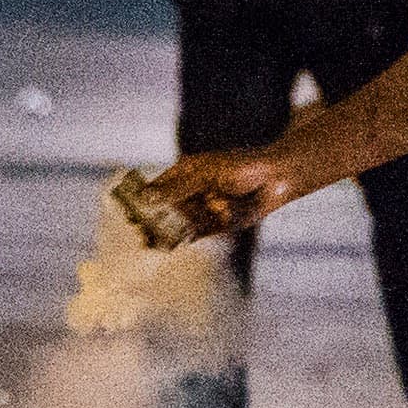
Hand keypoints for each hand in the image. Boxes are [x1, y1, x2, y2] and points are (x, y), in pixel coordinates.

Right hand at [139, 147, 310, 241]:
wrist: (278, 178)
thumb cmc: (243, 167)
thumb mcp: (205, 175)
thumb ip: (178, 189)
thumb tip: (148, 198)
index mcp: (185, 173)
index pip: (157, 190)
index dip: (142, 203)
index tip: (130, 217)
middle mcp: (193, 192)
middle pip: (166, 211)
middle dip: (152, 225)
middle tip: (141, 237)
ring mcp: (205, 208)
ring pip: (181, 224)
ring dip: (169, 232)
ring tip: (153, 240)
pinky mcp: (219, 223)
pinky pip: (201, 232)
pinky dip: (193, 233)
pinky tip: (183, 235)